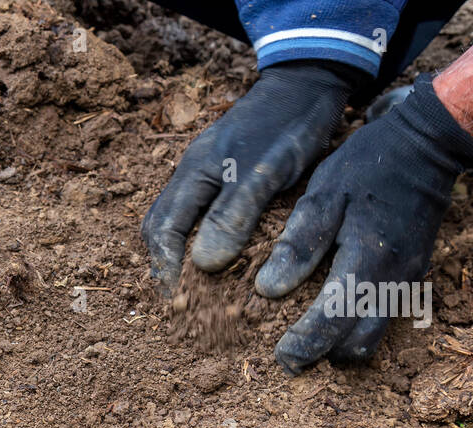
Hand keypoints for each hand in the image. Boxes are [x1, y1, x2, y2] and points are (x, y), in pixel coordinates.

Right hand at [142, 61, 362, 289]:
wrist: (311, 83)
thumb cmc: (288, 125)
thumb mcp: (262, 172)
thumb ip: (232, 216)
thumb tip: (202, 265)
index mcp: (192, 174)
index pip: (161, 229)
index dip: (165, 268)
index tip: (179, 300)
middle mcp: (193, 176)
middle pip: (162, 228)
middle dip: (167, 265)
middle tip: (184, 300)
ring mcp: (209, 176)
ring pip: (182, 223)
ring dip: (186, 256)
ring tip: (201, 288)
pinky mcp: (230, 178)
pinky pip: (205, 217)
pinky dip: (208, 242)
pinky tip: (226, 259)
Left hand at [257, 75, 472, 373]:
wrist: (427, 146)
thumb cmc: (367, 166)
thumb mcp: (323, 194)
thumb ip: (299, 242)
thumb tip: (268, 289)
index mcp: (368, 259)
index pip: (335, 321)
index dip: (306, 345)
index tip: (282, 357)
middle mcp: (394, 278)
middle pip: (359, 343)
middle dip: (324, 353)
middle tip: (291, 351)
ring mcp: (408, 279)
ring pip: (375, 335)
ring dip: (342, 343)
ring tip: (308, 334)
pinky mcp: (412, 275)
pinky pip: (384, 316)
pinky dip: (357, 325)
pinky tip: (332, 311)